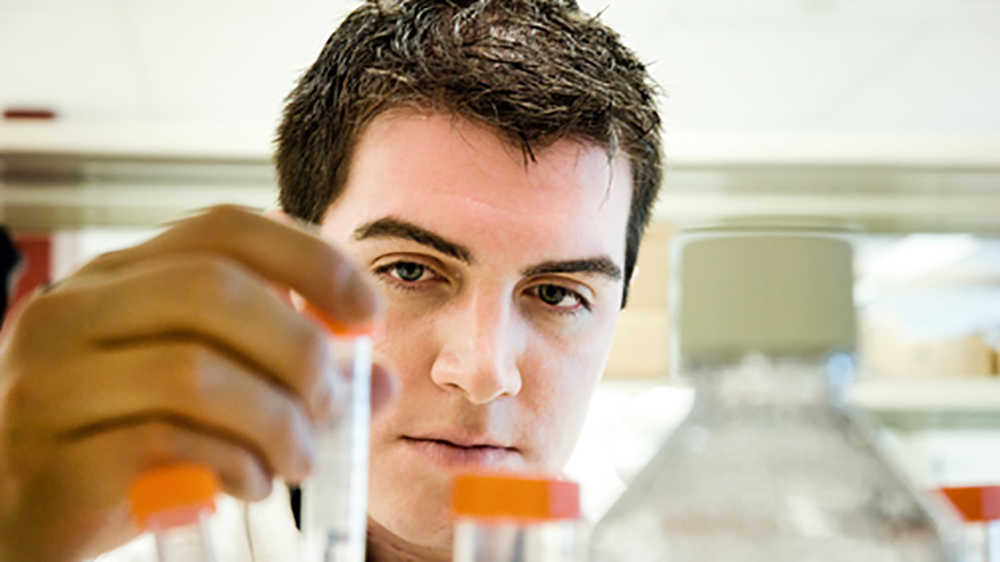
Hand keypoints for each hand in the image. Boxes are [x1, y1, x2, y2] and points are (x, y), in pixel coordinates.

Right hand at [0, 206, 391, 561]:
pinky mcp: (50, 458)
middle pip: (214, 289)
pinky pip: (165, 443)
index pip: (224, 228)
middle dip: (300, 348)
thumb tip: (380, 379)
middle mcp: (73, 312)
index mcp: (117, 278)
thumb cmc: (118, 445)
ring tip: (299, 457)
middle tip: (334, 400)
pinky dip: (233, 464)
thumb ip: (287, 376)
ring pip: (194, 371)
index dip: (312, 260)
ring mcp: (51, 383)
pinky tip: (249, 482)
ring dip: (276, 420)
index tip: (366, 313)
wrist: (17, 519)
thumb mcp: (203, 395)